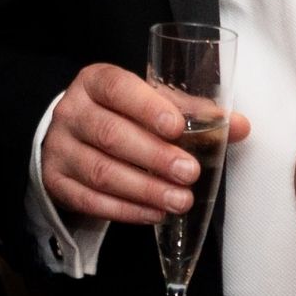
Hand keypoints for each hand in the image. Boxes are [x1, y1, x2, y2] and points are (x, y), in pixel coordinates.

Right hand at [43, 63, 252, 226]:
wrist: (74, 138)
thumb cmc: (122, 116)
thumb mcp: (151, 104)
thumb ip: (193, 113)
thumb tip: (240, 126)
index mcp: (95, 82)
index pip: (116, 88)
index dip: (146, 107)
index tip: (177, 127)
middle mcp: (71, 112)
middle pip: (109, 134)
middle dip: (153, 156)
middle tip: (189, 172)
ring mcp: (59, 148)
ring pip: (99, 171)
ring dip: (143, 189)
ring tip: (179, 199)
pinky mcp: (55, 182)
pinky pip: (89, 200)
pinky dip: (125, 209)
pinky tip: (153, 213)